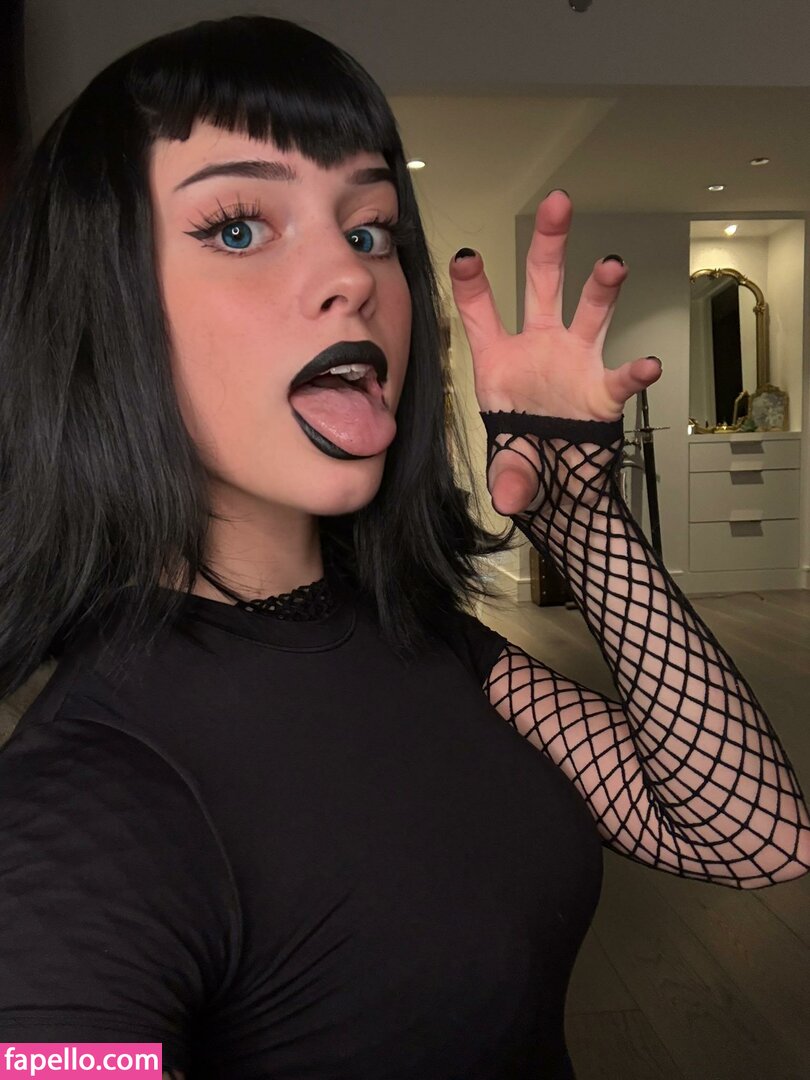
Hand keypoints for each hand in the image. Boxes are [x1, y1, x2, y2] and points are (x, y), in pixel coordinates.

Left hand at [449, 190, 661, 513]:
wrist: (559, 486)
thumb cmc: (524, 458)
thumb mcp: (506, 465)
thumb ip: (508, 476)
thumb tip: (509, 497)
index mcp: (499, 359)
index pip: (481, 313)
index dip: (472, 284)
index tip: (465, 256)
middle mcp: (539, 347)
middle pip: (543, 284)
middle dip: (549, 244)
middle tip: (558, 203)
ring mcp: (575, 363)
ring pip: (589, 311)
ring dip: (601, 289)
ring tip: (612, 265)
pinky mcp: (603, 392)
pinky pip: (621, 378)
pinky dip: (635, 373)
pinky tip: (648, 364)